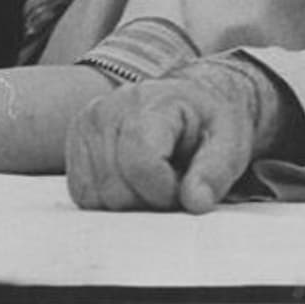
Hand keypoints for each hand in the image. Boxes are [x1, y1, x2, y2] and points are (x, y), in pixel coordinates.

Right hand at [66, 56, 299, 212]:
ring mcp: (85, 126)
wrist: (188, 102)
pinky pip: (83, 193)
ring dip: (129, 201)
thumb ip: (215, 172)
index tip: (185, 185)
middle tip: (172, 181)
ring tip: (153, 179)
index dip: (165, 190)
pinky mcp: (75, 143)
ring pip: (95, 196)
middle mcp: (107, 109)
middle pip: (115, 188)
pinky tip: (132, 180)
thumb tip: (195, 201)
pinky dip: (109, 199)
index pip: (141, 163)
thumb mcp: (230, 142)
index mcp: (148, 102)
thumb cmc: (207, 123)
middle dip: (149, 200)